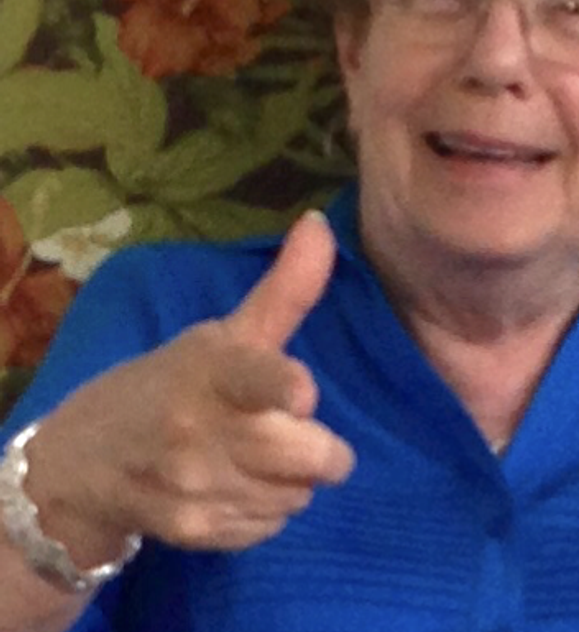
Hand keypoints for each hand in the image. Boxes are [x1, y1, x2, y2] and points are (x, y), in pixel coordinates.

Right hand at [25, 211, 354, 560]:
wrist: (83, 463)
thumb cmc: (168, 383)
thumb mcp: (222, 334)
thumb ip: (285, 289)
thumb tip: (320, 222)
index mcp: (213, 369)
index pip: (255, 377)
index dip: (284, 387)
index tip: (303, 394)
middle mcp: (202, 430)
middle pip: (308, 456)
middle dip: (322, 448)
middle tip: (296, 429)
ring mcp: (198, 486)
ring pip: (299, 494)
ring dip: (293, 479)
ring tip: (258, 455)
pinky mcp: (196, 531)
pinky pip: (272, 525)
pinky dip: (267, 509)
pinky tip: (236, 485)